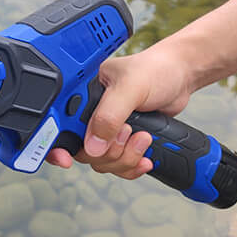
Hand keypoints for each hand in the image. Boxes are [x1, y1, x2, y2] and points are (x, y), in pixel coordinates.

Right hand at [46, 39, 193, 179]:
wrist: (180, 77)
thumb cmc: (154, 70)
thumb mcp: (131, 87)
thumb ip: (110, 115)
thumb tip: (92, 145)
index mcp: (81, 94)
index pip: (59, 124)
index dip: (57, 145)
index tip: (65, 160)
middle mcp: (89, 113)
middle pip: (82, 151)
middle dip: (108, 151)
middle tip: (128, 132)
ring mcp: (105, 129)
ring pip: (101, 161)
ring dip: (125, 158)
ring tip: (144, 137)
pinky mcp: (121, 140)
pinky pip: (117, 165)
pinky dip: (132, 166)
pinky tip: (145, 156)